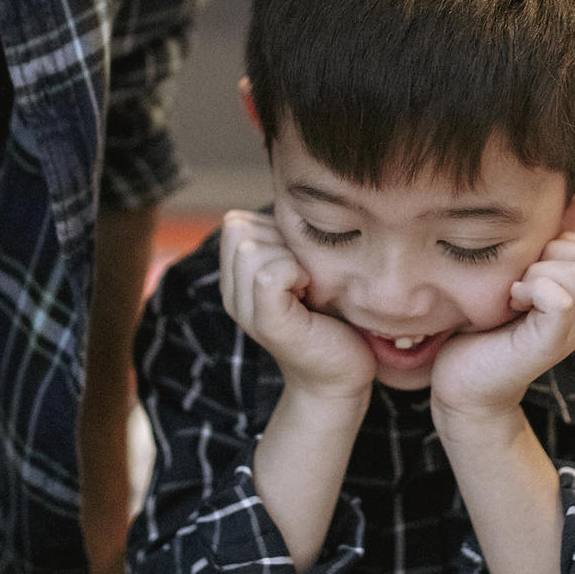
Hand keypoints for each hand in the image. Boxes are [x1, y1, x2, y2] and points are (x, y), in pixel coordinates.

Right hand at [220, 211, 372, 397]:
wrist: (342, 374)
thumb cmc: (331, 317)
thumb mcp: (303, 267)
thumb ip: (284, 239)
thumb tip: (291, 198)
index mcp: (236, 279)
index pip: (235, 223)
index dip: (273, 231)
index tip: (300, 261)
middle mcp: (232, 294)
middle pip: (239, 231)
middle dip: (280, 241)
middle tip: (307, 276)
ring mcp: (246, 312)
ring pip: (252, 249)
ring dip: (291, 258)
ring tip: (309, 287)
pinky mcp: (268, 325)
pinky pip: (269, 275)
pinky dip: (296, 274)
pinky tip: (310, 294)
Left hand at [430, 232, 574, 424]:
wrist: (461, 387)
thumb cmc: (475, 330)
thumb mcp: (506, 281)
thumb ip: (530, 256)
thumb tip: (535, 215)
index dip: (557, 244)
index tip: (523, 269)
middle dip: (550, 254)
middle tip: (519, 282)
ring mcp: (571, 332)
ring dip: (538, 273)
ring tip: (514, 295)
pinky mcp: (551, 346)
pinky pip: (561, 300)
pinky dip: (532, 290)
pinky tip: (511, 304)